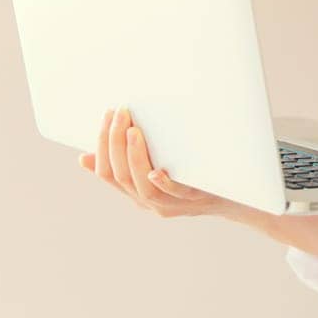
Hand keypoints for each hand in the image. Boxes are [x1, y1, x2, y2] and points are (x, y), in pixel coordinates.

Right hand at [80, 107, 258, 221]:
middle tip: (119, 113)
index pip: (107, 173)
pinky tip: (155, 170)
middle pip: (121, 176)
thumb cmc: (189, 175)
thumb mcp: (155, 168)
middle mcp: (149, 202)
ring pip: (144, 187)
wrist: (232, 195)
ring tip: (133, 130)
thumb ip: (129, 161)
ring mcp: (171, 203)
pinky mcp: (194, 199)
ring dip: (134, 157)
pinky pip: (175, 194)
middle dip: (115, 143)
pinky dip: (163, 183)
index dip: (101, 146)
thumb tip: (85, 157)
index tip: (106, 116)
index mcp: (135, 192)